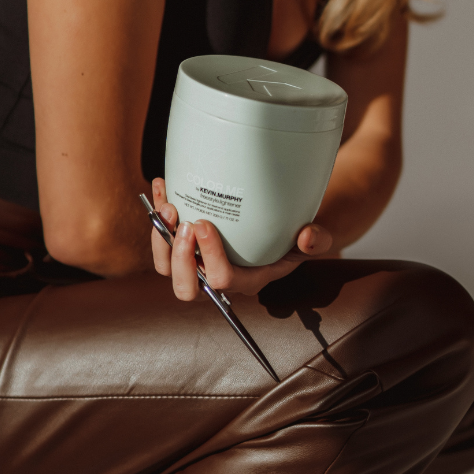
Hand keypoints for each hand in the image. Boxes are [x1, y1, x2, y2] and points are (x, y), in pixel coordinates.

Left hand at [149, 178, 332, 298]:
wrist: (280, 231)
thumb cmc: (294, 238)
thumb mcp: (313, 239)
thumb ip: (316, 241)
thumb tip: (307, 237)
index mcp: (246, 280)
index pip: (222, 280)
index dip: (209, 256)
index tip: (205, 223)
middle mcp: (217, 279)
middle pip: (186, 287)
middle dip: (179, 257)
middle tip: (184, 222)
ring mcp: (198, 265)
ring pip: (166, 268)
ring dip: (161, 239)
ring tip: (168, 206)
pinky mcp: (185, 249)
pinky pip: (163, 241)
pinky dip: (157, 214)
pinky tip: (161, 186)